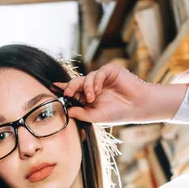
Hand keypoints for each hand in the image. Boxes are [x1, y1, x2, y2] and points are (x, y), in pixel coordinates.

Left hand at [55, 63, 187, 125]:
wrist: (136, 106)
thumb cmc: (117, 113)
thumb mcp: (95, 116)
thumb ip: (81, 113)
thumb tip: (67, 110)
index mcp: (88, 97)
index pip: (73, 91)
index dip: (63, 89)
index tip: (52, 89)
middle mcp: (92, 86)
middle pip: (76, 83)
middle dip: (70, 87)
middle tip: (67, 93)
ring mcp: (101, 78)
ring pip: (86, 78)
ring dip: (87, 88)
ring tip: (92, 97)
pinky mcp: (109, 71)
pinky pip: (98, 72)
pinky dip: (96, 81)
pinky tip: (97, 90)